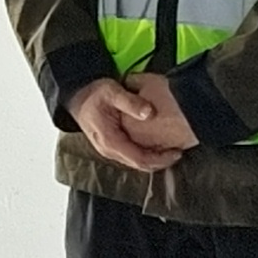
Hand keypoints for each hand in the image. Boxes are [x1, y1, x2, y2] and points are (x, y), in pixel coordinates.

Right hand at [72, 75, 198, 172]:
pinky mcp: (114, 147)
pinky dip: (147, 154)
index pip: (139, 159)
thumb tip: (149, 113)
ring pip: (137, 162)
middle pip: (140, 165)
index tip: (176, 152)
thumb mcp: (112, 92)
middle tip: (178, 152)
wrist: (78, 96)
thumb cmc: (94, 94)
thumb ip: (131, 102)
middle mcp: (110, 150)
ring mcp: (111, 150)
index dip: (160, 159)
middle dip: (161, 161)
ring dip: (155, 159)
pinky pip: (133, 156)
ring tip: (171, 150)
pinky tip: (157, 145)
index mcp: (110, 141)